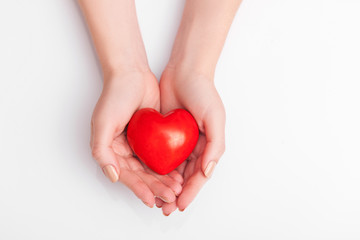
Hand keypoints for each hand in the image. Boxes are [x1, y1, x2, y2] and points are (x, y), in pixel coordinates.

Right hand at [90, 70, 182, 206]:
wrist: (132, 74)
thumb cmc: (114, 96)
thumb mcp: (102, 123)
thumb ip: (102, 151)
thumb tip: (112, 176)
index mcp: (111, 150)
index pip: (126, 175)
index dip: (138, 189)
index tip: (151, 199)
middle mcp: (124, 150)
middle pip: (141, 175)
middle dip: (155, 187)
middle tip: (170, 196)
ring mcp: (139, 144)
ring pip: (152, 168)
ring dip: (163, 180)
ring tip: (177, 189)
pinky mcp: (152, 137)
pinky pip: (160, 155)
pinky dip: (168, 166)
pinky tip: (179, 173)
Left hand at [158, 67, 225, 214]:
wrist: (184, 71)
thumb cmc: (203, 92)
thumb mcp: (215, 118)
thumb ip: (215, 145)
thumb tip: (207, 171)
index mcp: (208, 146)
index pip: (199, 175)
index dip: (191, 192)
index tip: (180, 205)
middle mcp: (194, 146)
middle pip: (185, 177)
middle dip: (176, 194)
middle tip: (166, 208)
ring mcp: (179, 141)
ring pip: (172, 169)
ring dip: (165, 185)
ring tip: (156, 199)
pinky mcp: (165, 134)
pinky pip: (160, 154)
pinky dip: (156, 168)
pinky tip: (149, 178)